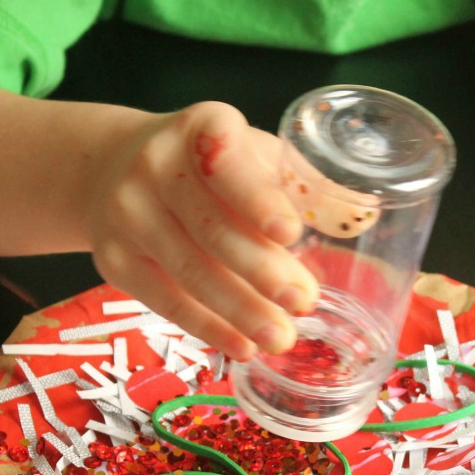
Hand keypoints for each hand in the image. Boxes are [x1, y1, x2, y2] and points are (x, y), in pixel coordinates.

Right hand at [86, 101, 318, 360]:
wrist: (112, 170)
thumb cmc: (205, 167)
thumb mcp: (250, 156)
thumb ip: (300, 185)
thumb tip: (363, 217)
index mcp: (200, 129)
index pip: (229, 166)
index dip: (258, 201)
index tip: (290, 234)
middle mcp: (155, 166)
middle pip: (211, 229)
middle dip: (261, 272)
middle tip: (304, 304)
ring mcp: (128, 215)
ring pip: (189, 272)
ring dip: (240, 311)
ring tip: (281, 338)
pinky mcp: (114, 260)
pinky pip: (165, 300)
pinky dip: (207, 327)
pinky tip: (241, 345)